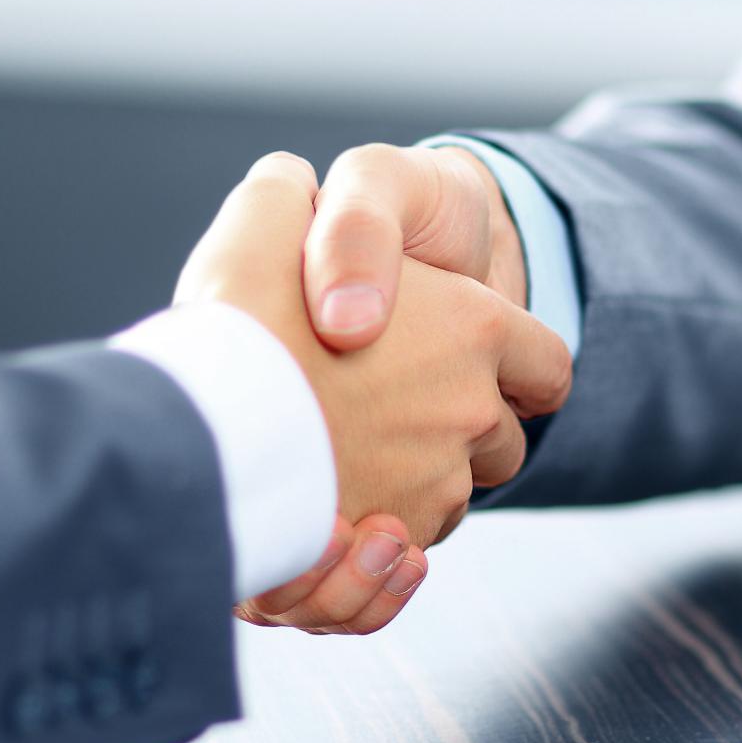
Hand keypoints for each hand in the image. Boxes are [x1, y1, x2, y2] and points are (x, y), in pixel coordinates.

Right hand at [175, 153, 570, 630]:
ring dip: (415, 486)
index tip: (488, 372)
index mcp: (474, 327)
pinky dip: (382, 545)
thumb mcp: (268, 218)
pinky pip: (408, 556)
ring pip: (452, 499)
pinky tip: (333, 513)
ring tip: (344, 458)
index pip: (544, 362)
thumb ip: (295, 198)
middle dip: (462, 433)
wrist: (196, 424)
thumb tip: (293, 185)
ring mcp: (437, 486)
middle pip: (501, 439)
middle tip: (388, 410)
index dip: (520, 368)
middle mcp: (471, 411)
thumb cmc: (238, 314)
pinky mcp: (392, 549)